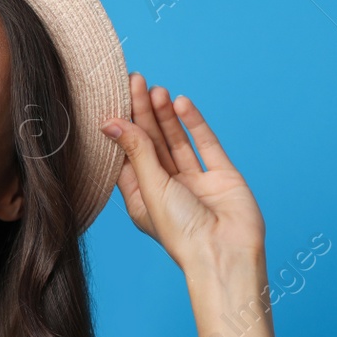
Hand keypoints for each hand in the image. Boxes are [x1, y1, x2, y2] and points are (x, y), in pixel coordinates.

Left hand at [105, 72, 265, 275]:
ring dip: (165, 115)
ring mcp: (195, 182)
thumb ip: (136, 152)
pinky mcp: (221, 176)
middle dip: (142, 113)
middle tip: (134, 81)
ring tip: (156, 89)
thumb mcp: (152, 188)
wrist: (225, 255)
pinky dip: (194, 124)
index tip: (113, 99)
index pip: (127, 156)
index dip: (121, 128)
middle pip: (151, 143)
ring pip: (176, 141)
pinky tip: (181, 103)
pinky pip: (205, 145)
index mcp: (143, 199)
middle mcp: (168, 189)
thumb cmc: (182, 233)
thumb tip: (111, 122)